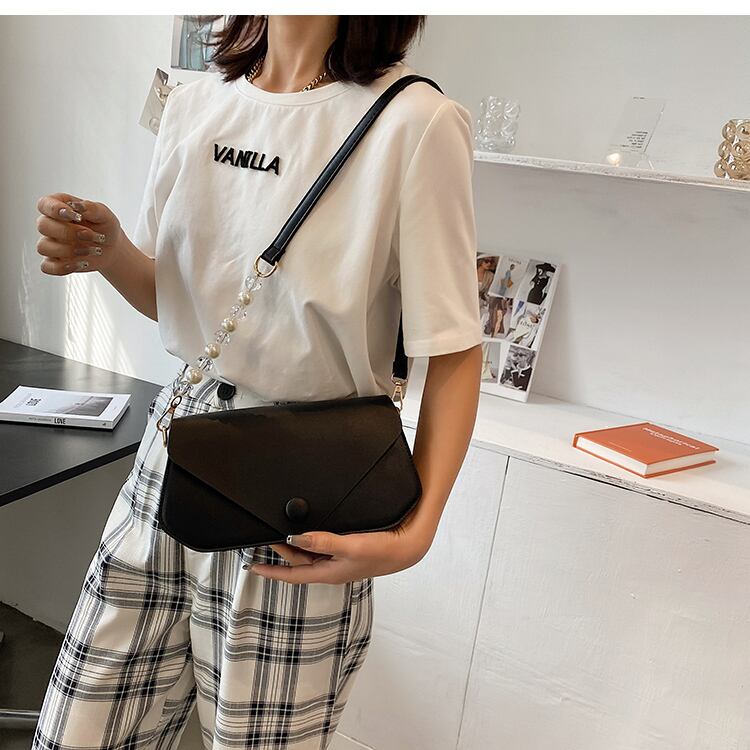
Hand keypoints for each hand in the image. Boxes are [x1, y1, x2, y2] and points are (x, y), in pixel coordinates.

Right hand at [36, 193, 122, 274]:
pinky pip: (46, 266)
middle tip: (90, 235)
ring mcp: (51, 243)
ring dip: (69, 250)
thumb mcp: (104, 214)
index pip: (44, 204)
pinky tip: (82, 263)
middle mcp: (51, 224)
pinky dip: (63, 267)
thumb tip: (77, 206)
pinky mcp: (54, 261)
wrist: (112, 248)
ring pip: (43, 247)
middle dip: (69, 232)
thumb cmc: (104, 227)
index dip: (55, 209)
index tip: (76, 216)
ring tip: (92, 250)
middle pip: (43, 226)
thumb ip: (91, 208)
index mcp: (59, 207)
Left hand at [254, 513, 433, 584]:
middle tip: (265, 538)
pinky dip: (310, 541)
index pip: (293, 574)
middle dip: (281, 552)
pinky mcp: (348, 551)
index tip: (252, 567)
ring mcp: (340, 561)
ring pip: (309, 556)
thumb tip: (296, 538)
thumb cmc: (383, 551)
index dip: (271, 571)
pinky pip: (321, 549)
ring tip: (280, 535)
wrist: (407, 546)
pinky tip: (309, 533)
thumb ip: (323, 542)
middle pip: (298, 563)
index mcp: (329, 572)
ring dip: (294, 547)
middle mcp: (332, 568)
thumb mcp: (350, 546)